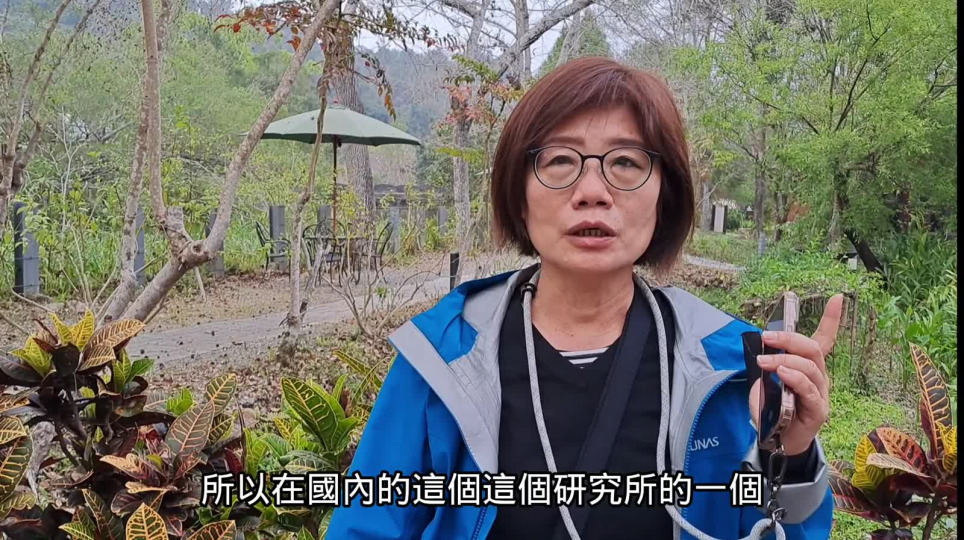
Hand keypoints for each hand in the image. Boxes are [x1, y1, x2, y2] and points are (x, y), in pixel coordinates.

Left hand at [748, 294, 843, 455]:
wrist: (777, 440)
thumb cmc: (773, 409)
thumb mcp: (763, 383)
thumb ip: (766, 368)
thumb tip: (764, 354)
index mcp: (808, 366)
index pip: (824, 339)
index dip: (832, 319)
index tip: (838, 298)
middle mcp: (819, 377)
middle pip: (813, 349)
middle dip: (790, 338)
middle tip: (767, 336)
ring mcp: (820, 393)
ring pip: (810, 368)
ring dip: (785, 360)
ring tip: (765, 361)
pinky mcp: (818, 410)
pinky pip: (809, 390)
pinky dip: (795, 379)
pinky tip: (782, 373)